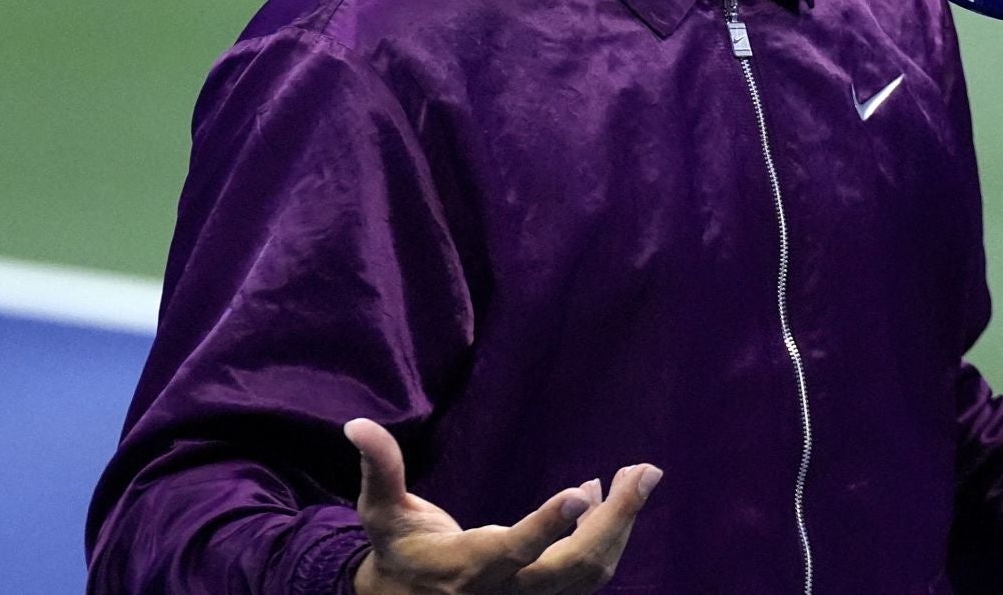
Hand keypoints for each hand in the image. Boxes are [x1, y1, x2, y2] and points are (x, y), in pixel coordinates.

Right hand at [345, 418, 661, 593]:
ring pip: (591, 573)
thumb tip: (357, 425)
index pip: (514, 551)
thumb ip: (380, 468)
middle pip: (575, 567)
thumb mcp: (381, 511)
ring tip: (638, 476)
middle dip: (617, 520)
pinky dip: (606, 535)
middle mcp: (506, 593)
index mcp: (468, 570)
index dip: (547, 524)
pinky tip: (607, 499)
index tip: (581, 490)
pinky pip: (587, 574)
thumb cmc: (397, 549)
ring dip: (621, 524)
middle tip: (645, 471)